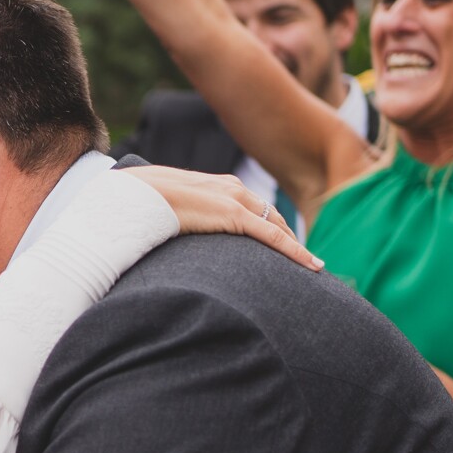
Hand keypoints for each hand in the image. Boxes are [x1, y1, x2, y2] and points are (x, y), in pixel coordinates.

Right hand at [125, 166, 323, 271]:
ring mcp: (236, 200)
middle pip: (271, 215)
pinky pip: (274, 236)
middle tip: (303, 259)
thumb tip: (173, 231)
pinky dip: (295, 251)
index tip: (280, 241)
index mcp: (220, 185)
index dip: (270, 225)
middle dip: (288, 236)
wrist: (140, 194)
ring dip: (295, 246)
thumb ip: (181, 216)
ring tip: (312, 266)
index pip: (253, 207)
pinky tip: (311, 264)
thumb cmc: (146, 202)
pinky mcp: (236, 215)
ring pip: (278, 226)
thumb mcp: (169, 207)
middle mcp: (234, 188)